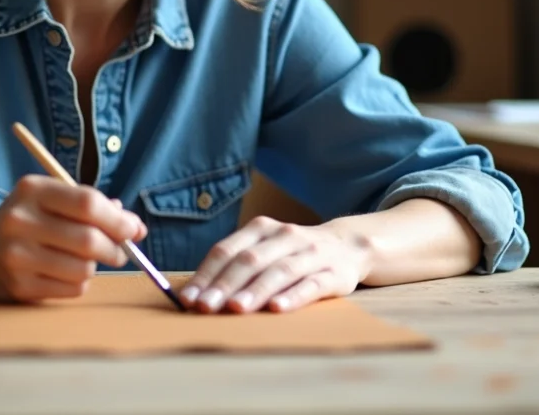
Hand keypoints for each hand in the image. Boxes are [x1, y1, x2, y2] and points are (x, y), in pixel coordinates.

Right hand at [0, 175, 145, 302]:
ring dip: (94, 267)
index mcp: (32, 190)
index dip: (118, 219)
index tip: (135, 228)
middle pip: (89, 240)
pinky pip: (72, 289)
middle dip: (116, 248)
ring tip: (82, 260)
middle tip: (121, 251)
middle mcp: (21, 221)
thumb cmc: (26, 220)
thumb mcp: (49, 199)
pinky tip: (64, 273)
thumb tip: (134, 226)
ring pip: (84, 268)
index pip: (87, 203)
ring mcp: (17, 256)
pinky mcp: (19, 287)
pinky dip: (79, 283)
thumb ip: (90, 206)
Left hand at [179, 216, 371, 313]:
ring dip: (255, 291)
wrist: (349, 245)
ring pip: (279, 271)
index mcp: (261, 228)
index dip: (206, 274)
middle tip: (205, 307)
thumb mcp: (265, 248)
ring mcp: (310, 253)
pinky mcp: (333, 273)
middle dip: (225, 285)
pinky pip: (311, 285)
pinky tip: (277, 309)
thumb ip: (235, 265)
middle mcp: (285, 236)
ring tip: (236, 309)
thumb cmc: (293, 253)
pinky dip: (293, 296)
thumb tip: (195, 295)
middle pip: (250, 260)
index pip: (227, 250)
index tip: (189, 298)